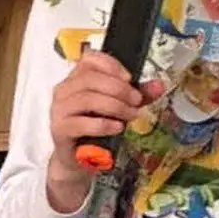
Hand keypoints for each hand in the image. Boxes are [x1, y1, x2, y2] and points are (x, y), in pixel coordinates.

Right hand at [45, 52, 158, 210]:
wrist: (79, 158)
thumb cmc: (97, 128)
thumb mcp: (121, 107)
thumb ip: (139, 94)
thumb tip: (159, 85)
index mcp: (77, 78)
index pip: (89, 59)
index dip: (111, 65)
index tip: (130, 79)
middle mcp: (65, 90)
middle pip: (91, 79)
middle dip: (119, 89)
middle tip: (136, 101)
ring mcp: (59, 109)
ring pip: (87, 99)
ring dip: (115, 106)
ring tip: (131, 115)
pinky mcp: (60, 129)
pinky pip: (81, 123)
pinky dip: (103, 124)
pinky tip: (117, 127)